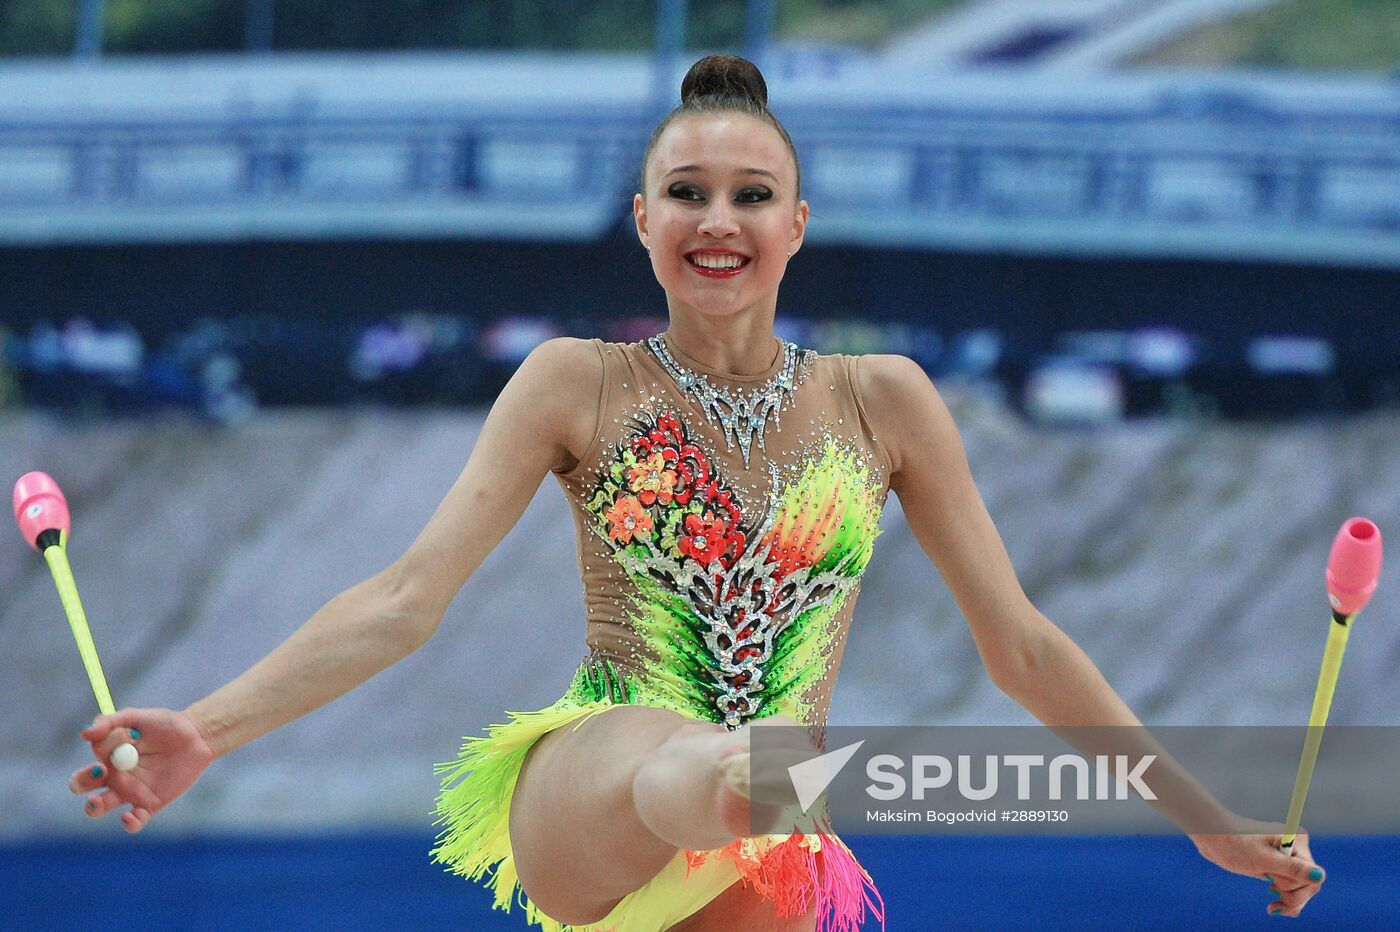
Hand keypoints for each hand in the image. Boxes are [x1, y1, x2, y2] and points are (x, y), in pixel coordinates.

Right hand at [68, 708, 215, 833]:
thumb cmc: (165, 724)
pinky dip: (129, 823)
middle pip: (84, 786)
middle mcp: (114, 776)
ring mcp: (130, 792)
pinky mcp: (149, 804)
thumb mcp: (138, 718)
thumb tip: (85, 733)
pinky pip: (134, 821)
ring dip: (94, 807)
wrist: (197, 736)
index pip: (90, 753)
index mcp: (107, 756)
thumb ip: (111, 722)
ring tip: (96, 802)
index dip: (102, 750)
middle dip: (82, 782)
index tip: (125, 737)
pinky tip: (130, 816)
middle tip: (100, 770)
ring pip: (101, 807)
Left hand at [1190, 814, 1324, 917]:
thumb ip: (1292, 869)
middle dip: (1292, 896)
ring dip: (1288, 900)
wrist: (1211, 837)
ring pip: (1300, 889)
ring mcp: (1287, 858)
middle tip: (1271, 896)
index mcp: (1297, 841)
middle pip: (1309, 884)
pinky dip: (1284, 899)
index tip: (1273, 888)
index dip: (1297, 889)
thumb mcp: (1262, 859)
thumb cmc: (1234, 843)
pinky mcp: (1278, 866)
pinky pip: (1290, 888)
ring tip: (1272, 905)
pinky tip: (1274, 906)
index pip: (1313, 876)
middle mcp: (1296, 848)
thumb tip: (1320, 876)